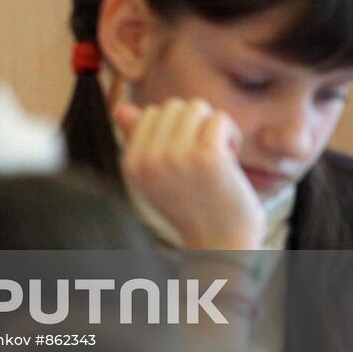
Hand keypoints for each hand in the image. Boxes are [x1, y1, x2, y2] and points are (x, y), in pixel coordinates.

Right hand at [115, 97, 263, 250]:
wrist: (221, 245)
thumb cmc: (193, 207)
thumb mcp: (156, 175)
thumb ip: (137, 140)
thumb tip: (121, 108)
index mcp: (131, 164)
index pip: (150, 114)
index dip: (175, 129)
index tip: (185, 156)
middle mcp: (148, 159)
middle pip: (173, 106)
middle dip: (194, 124)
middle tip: (203, 156)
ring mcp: (176, 156)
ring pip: (196, 107)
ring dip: (212, 127)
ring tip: (217, 155)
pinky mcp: (207, 155)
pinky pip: (219, 119)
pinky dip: (231, 134)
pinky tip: (231, 157)